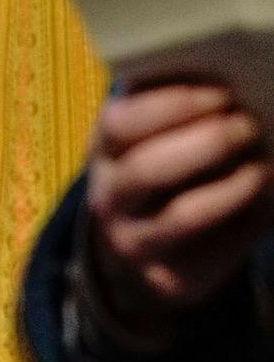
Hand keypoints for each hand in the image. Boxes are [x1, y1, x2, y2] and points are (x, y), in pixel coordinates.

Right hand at [85, 79, 271, 321]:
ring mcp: (135, 241)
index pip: (121, 124)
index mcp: (104, 150)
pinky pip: (216, 250)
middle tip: (247, 126)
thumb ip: (181, 113)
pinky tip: (267, 200)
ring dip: (232, 188)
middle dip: (205, 144)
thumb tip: (239, 85)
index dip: (172, 106)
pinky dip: (250, 222)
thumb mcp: (156, 136)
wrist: (144, 244)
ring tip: (263, 167)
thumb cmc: (167, 166)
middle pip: (147, 170)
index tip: (222, 93)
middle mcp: (110, 198)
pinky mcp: (169, 277)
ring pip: (183, 216)